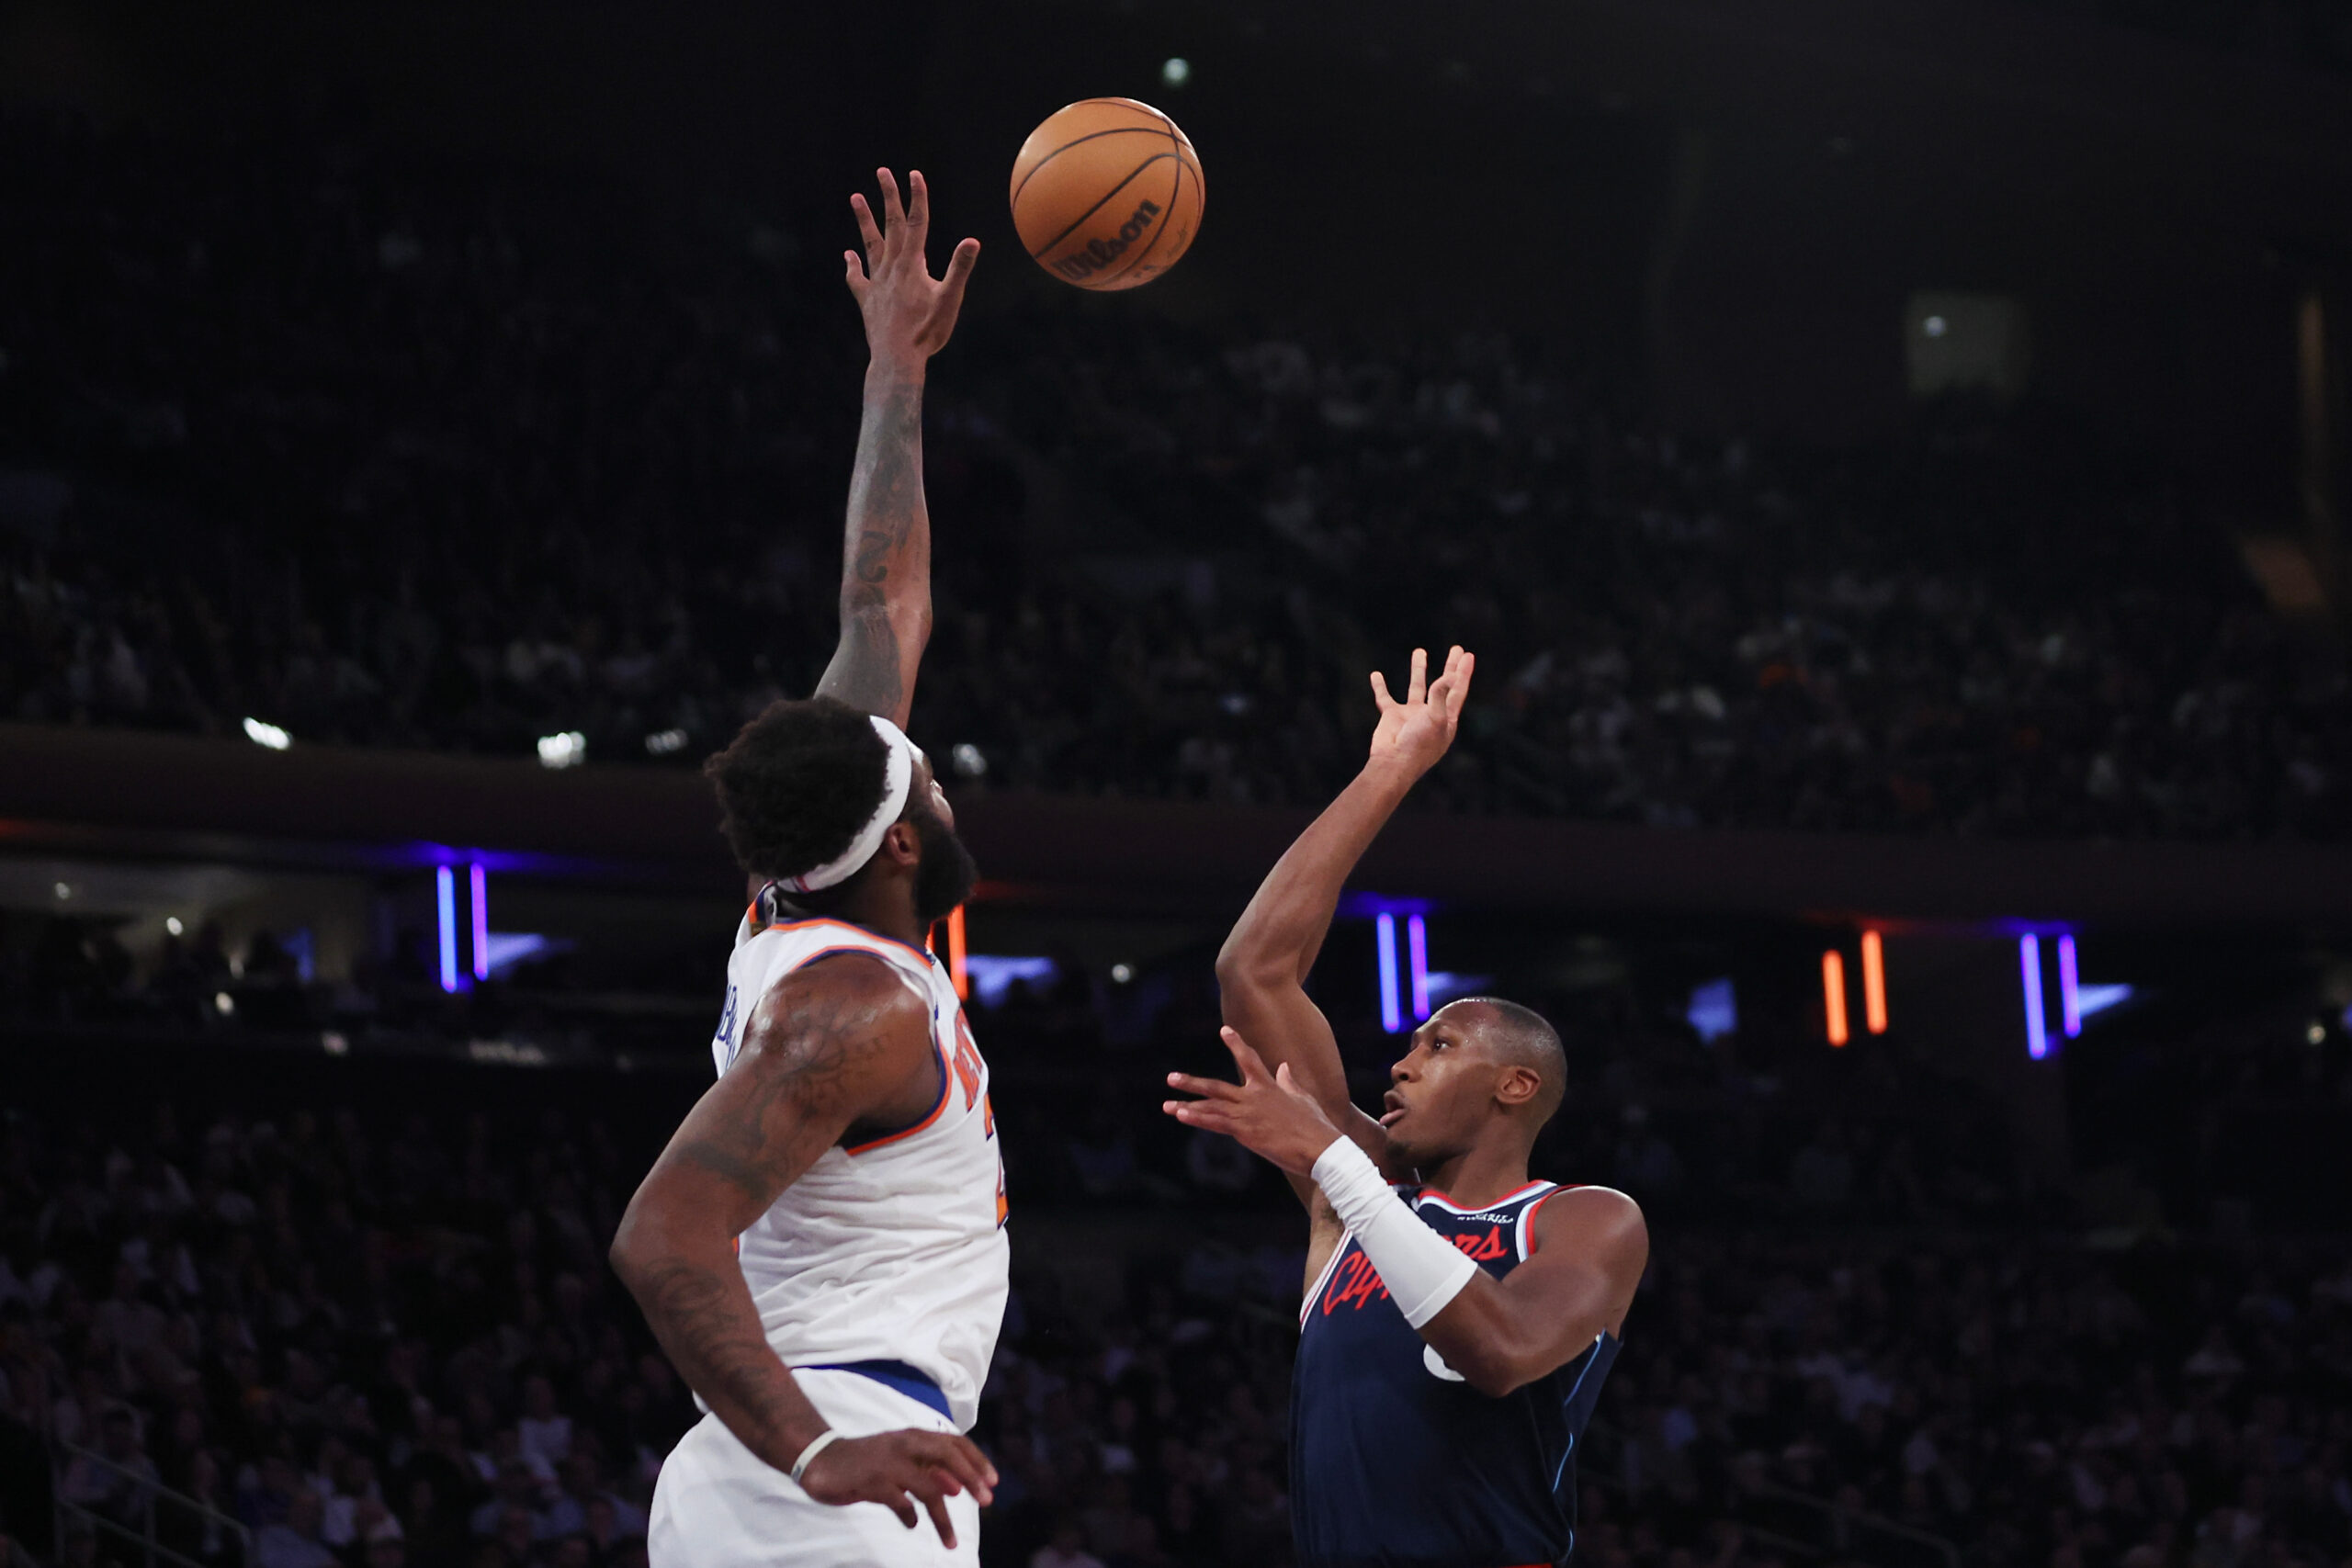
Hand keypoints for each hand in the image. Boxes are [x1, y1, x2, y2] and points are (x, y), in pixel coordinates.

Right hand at [797, 1428, 997, 1547]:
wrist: (822, 1460)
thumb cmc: (868, 1462)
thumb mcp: (901, 1462)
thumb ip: (927, 1471)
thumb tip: (956, 1488)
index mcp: (915, 1437)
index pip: (955, 1443)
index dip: (977, 1461)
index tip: (993, 1482)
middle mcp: (905, 1445)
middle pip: (948, 1457)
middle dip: (971, 1479)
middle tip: (986, 1501)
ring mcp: (889, 1463)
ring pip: (928, 1490)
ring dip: (943, 1518)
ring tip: (951, 1542)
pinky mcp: (871, 1482)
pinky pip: (901, 1504)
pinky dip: (910, 1517)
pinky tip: (911, 1524)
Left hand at [845, 169, 979, 369]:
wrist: (897, 358)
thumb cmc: (927, 332)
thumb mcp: (950, 299)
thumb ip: (960, 268)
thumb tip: (973, 240)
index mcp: (912, 264)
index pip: (917, 223)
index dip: (917, 197)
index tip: (914, 174)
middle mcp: (891, 268)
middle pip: (891, 226)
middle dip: (889, 197)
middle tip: (883, 172)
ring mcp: (877, 283)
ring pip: (870, 244)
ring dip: (864, 220)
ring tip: (855, 197)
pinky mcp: (868, 300)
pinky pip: (858, 278)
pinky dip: (853, 266)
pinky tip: (848, 255)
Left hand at [1163, 1027, 1344, 1177]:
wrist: (1320, 1146)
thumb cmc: (1316, 1125)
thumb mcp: (1303, 1098)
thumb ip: (1289, 1081)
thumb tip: (1284, 1066)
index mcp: (1269, 1086)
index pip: (1249, 1059)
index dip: (1236, 1044)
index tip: (1224, 1030)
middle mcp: (1254, 1096)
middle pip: (1216, 1086)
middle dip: (1193, 1083)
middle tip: (1171, 1078)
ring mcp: (1248, 1113)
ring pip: (1211, 1106)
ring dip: (1187, 1104)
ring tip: (1166, 1105)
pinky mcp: (1245, 1131)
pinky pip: (1215, 1123)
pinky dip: (1197, 1118)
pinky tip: (1181, 1115)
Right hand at [1367, 645, 1473, 777]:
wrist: (1393, 763)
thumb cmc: (1419, 745)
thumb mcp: (1435, 719)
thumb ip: (1440, 695)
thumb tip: (1450, 675)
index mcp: (1446, 719)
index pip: (1457, 690)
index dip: (1463, 673)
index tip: (1468, 655)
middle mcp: (1430, 715)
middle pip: (1442, 685)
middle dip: (1449, 667)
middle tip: (1456, 648)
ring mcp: (1411, 715)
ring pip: (1416, 687)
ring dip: (1418, 669)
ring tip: (1419, 651)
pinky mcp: (1392, 717)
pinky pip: (1385, 698)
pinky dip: (1380, 686)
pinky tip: (1376, 675)